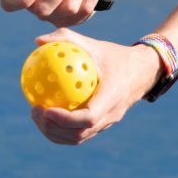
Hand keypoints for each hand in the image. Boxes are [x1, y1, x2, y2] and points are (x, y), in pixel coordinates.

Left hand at [29, 28, 163, 144]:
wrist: (142, 71)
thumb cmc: (114, 55)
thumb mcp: (93, 44)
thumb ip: (66, 39)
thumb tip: (38, 41)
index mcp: (112, 97)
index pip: (88, 118)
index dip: (65, 119)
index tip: (45, 109)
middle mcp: (111, 115)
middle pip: (79, 134)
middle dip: (53, 128)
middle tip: (34, 111)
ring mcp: (107, 123)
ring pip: (78, 138)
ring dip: (54, 132)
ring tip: (36, 115)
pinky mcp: (102, 125)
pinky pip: (79, 133)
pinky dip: (60, 130)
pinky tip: (45, 114)